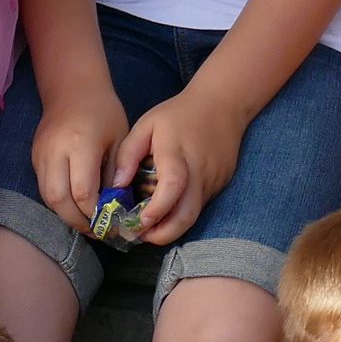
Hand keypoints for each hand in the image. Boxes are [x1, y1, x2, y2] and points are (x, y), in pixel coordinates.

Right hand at [32, 77, 130, 235]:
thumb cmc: (103, 112)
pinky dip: (58, 202)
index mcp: (80, 144)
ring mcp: (41, 155)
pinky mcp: (34, 157)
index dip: (96, 213)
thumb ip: (116, 175)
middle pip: (59, 200)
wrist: (72, 89)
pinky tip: (74, 206)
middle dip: (78, 221)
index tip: (111, 223)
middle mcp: (55, 152)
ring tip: (86, 223)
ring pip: (47, 197)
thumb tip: (115, 208)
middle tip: (96, 231)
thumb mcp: (119, 141)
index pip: (83, 192)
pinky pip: (44, 188)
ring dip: (66, 215)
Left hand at [114, 82, 250, 245]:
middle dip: (163, 234)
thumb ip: (128, 154)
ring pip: (194, 216)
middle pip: (187, 215)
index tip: (138, 223)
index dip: (155, 211)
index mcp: (178, 153)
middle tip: (140, 236)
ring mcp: (213, 181)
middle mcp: (200, 172)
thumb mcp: (147, 125)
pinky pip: (200, 206)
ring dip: (171, 227)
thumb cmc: (179, 114)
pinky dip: (181, 214)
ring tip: (149, 227)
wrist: (224, 104)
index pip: (172, 187)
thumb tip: (116, 187)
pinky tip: (167, 209)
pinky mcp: (220, 185)